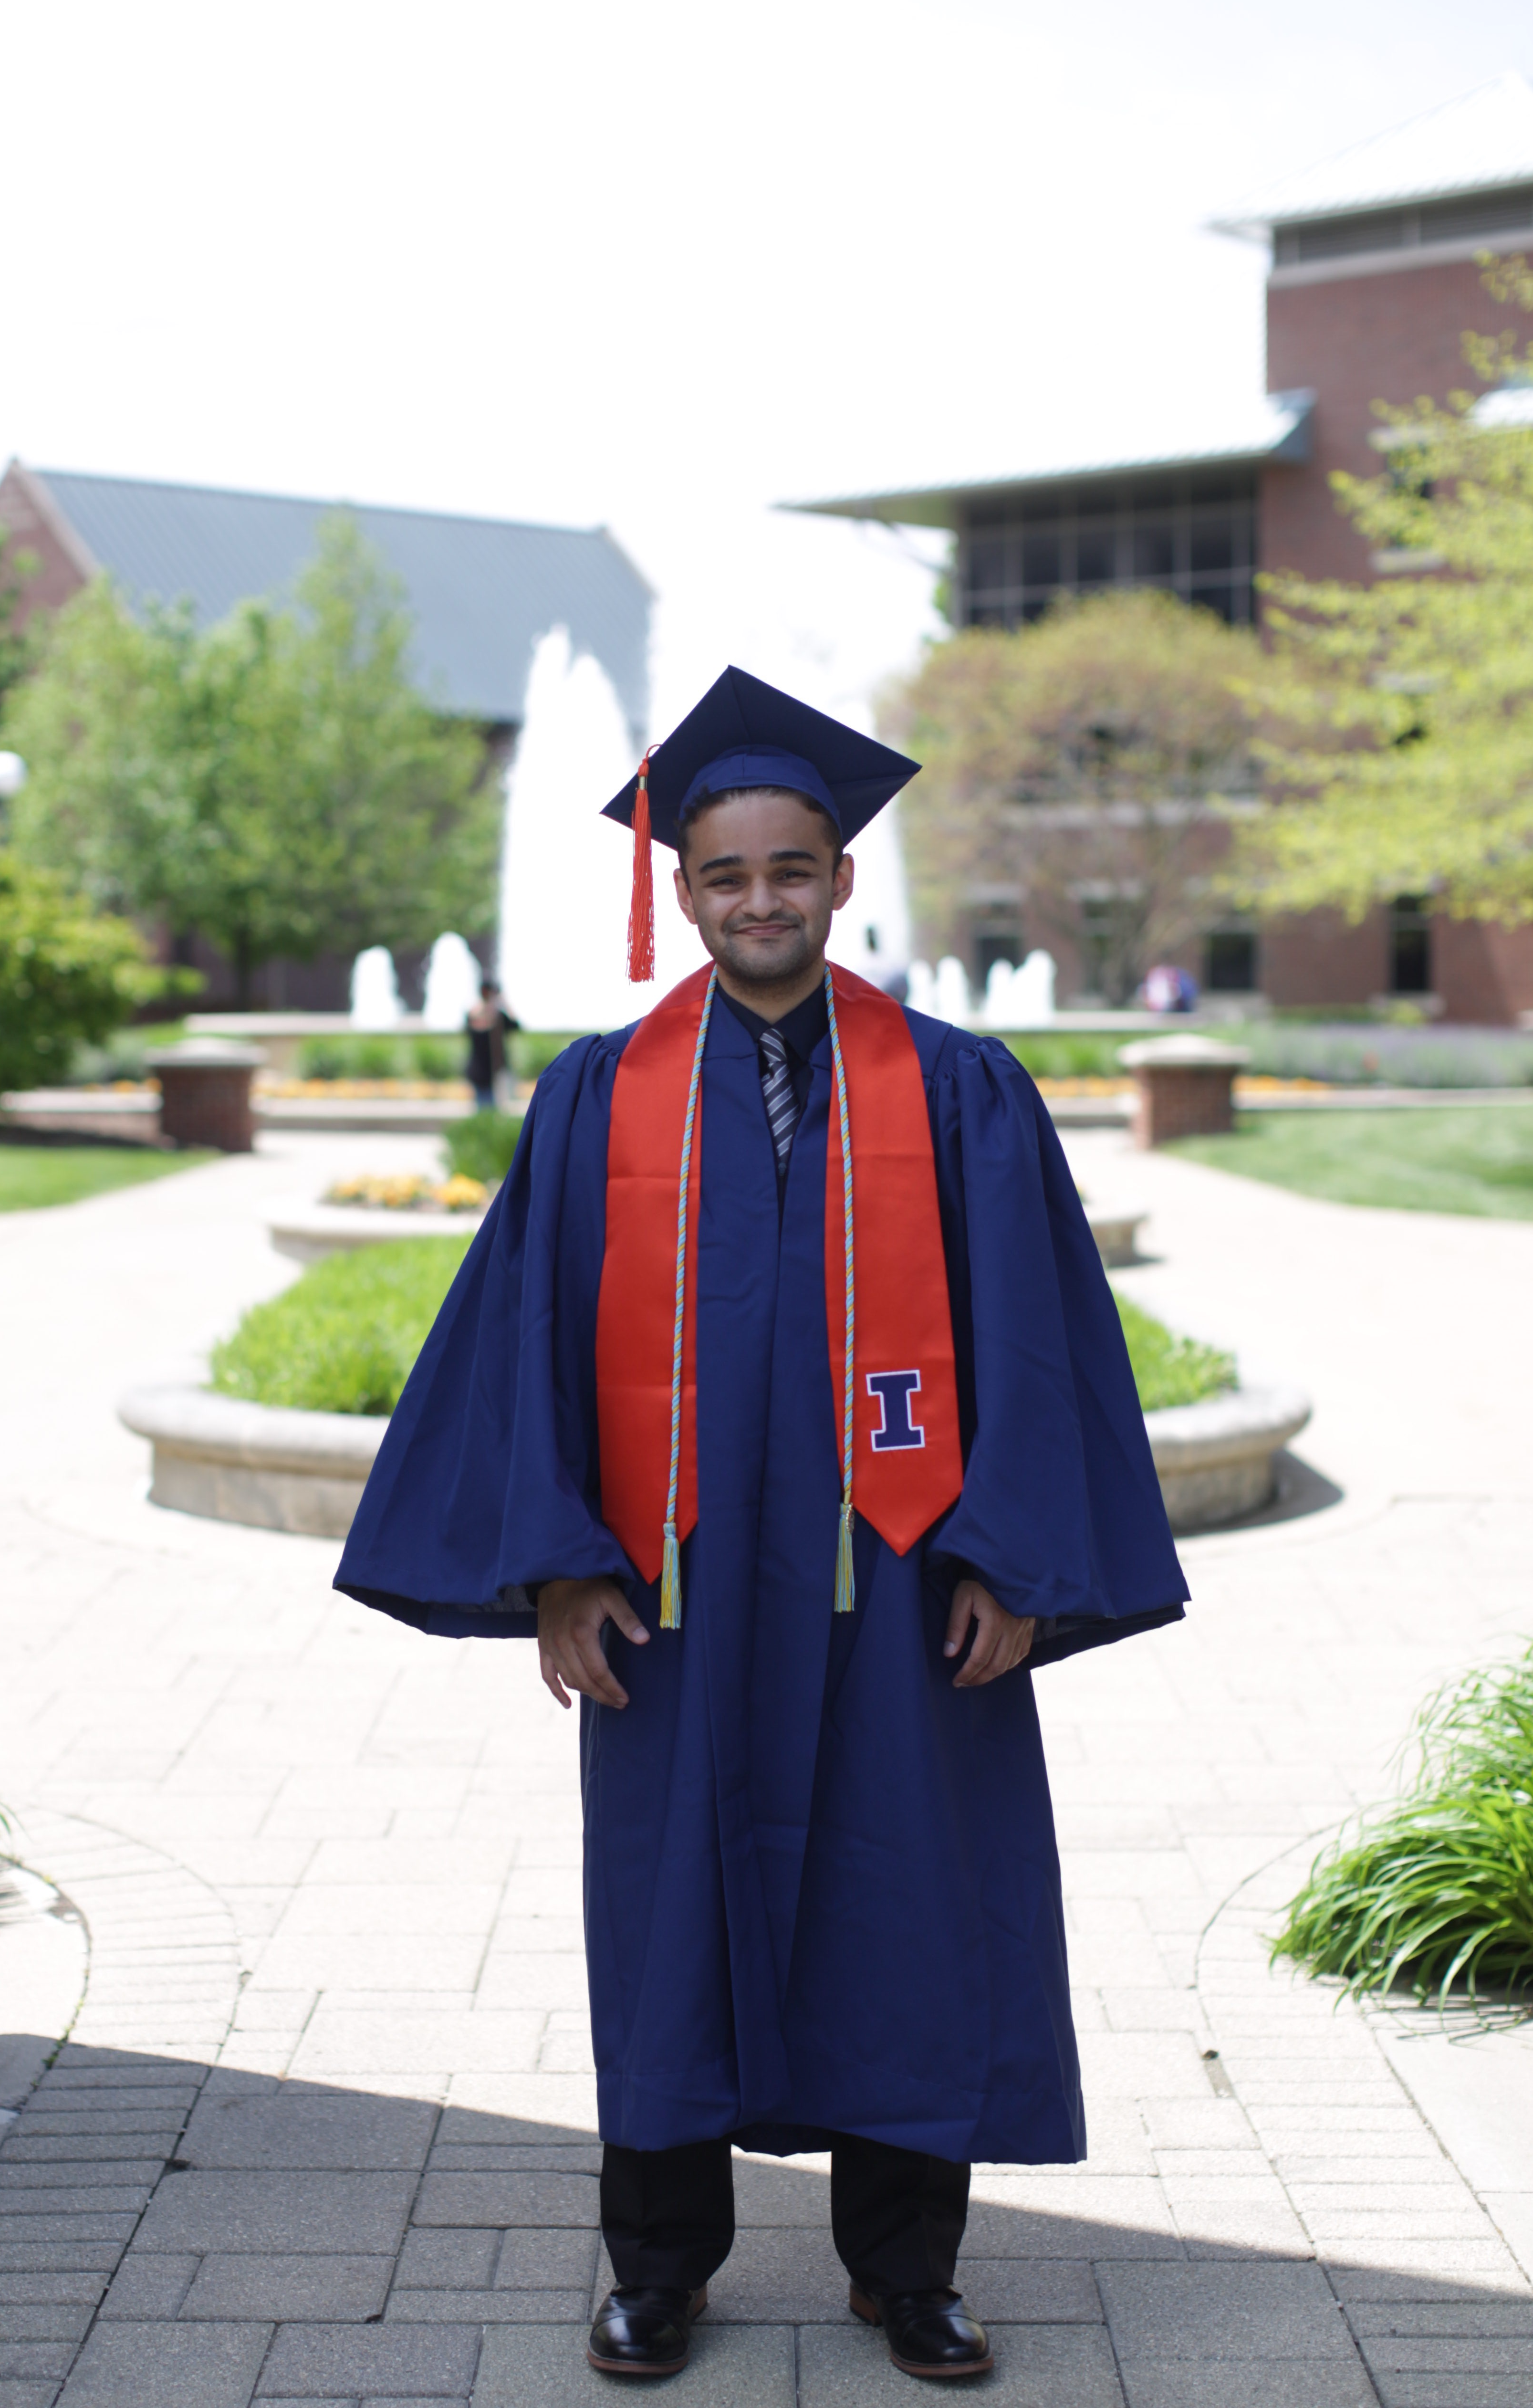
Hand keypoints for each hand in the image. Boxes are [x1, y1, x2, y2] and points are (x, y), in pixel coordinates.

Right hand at [537, 1578, 648, 1710]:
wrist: (558, 1573)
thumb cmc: (589, 1585)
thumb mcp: (612, 1597)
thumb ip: (628, 1619)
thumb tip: (644, 1640)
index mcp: (581, 1633)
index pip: (599, 1671)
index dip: (612, 1688)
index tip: (624, 1698)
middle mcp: (563, 1643)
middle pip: (584, 1680)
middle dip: (602, 1695)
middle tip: (618, 1703)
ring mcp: (550, 1646)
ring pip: (568, 1680)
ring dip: (586, 1693)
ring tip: (604, 1697)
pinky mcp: (543, 1646)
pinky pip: (547, 1675)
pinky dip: (556, 1691)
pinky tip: (568, 1704)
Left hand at [944, 1578, 1035, 1687]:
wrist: (1008, 1563)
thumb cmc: (980, 1578)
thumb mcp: (962, 1597)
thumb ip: (956, 1626)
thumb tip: (949, 1653)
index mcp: (994, 1621)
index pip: (980, 1658)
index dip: (967, 1673)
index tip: (956, 1681)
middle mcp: (1012, 1628)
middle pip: (997, 1665)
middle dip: (980, 1679)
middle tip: (965, 1683)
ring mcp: (1024, 1628)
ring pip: (1011, 1662)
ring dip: (994, 1674)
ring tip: (978, 1677)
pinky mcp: (1029, 1626)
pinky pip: (1022, 1652)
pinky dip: (1010, 1664)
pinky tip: (999, 1665)